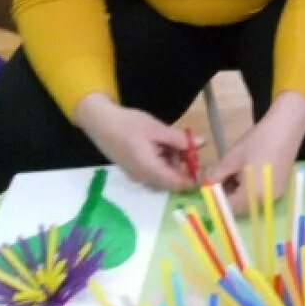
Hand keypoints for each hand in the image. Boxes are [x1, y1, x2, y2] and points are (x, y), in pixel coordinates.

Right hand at [74, 93, 194, 190]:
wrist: (99, 122)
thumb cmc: (128, 124)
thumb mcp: (158, 129)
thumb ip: (180, 139)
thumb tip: (201, 144)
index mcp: (149, 169)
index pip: (176, 184)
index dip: (193, 179)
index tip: (204, 168)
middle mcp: (143, 177)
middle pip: (171, 180)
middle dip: (183, 165)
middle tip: (187, 145)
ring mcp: (137, 175)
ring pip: (164, 174)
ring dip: (173, 161)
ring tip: (172, 140)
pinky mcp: (134, 170)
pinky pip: (154, 170)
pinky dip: (163, 160)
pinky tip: (161, 143)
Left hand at [205, 92, 304, 212]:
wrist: (286, 128)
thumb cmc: (257, 142)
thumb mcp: (231, 159)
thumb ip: (216, 177)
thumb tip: (205, 187)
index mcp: (254, 195)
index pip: (229, 208)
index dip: (216, 201)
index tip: (209, 190)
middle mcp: (266, 200)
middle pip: (240, 206)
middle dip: (227, 196)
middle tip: (219, 179)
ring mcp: (275, 194)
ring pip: (250, 200)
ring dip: (238, 191)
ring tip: (233, 172)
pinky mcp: (280, 187)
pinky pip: (260, 194)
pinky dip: (250, 188)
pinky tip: (247, 171)